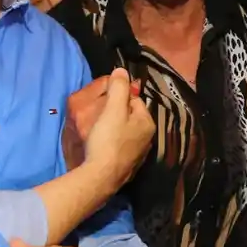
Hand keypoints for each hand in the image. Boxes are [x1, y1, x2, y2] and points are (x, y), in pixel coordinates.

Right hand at [80, 68, 152, 190]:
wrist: (101, 177)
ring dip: (113, 129)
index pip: (135, 100)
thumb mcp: (113, 108)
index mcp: (148, 123)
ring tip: (98, 131)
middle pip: (130, 117)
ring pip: (125, 133)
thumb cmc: (108, 139)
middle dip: (116, 114)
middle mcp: (148, 140)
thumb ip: (119, 87)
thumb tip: (122, 69)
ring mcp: (138, 155)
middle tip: (99, 116)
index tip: (104, 101)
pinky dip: (111, 144)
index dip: (119, 98)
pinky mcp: (127, 167)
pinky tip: (101, 147)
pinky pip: (119, 148)